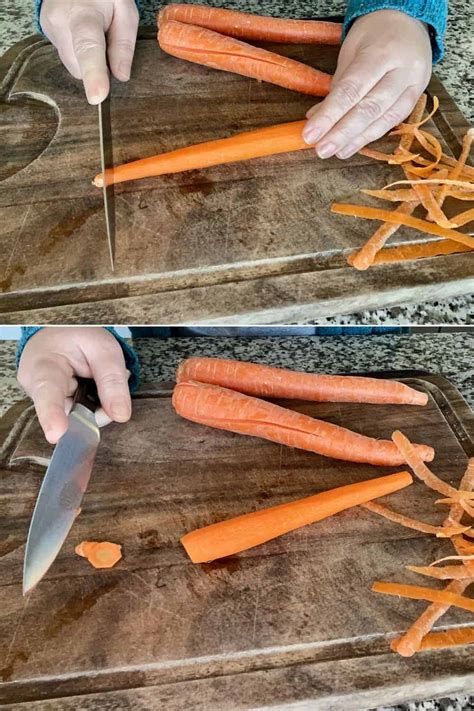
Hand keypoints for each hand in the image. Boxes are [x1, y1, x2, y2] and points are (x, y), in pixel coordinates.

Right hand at [18, 328, 131, 443]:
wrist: (61, 330)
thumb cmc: (77, 334)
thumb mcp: (103, 348)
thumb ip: (112, 381)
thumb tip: (120, 416)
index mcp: (43, 366)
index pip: (47, 393)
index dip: (52, 416)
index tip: (56, 434)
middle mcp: (35, 387)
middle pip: (71, 413)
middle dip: (96, 406)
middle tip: (103, 378)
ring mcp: (42, 399)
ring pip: (76, 417)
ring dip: (93, 403)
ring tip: (92, 377)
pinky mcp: (51, 405)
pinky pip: (76, 414)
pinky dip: (88, 404)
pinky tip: (87, 386)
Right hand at [40, 0, 138, 103]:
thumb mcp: (125, 10)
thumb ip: (123, 44)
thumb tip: (120, 76)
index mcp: (83, 15)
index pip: (88, 48)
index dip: (94, 75)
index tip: (98, 97)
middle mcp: (60, 22)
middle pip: (80, 67)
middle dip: (98, 66)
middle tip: (106, 41)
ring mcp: (49, 28)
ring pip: (73, 66)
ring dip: (87, 59)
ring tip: (94, 33)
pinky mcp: (46, 32)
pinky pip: (67, 57)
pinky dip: (78, 53)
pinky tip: (82, 34)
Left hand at [303, 10, 431, 158]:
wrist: (409, 21)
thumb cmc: (375, 35)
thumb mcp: (352, 49)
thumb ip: (338, 85)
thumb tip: (316, 118)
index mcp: (382, 52)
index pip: (351, 89)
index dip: (329, 115)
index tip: (310, 134)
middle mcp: (402, 70)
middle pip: (369, 109)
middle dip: (342, 133)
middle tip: (321, 150)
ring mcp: (414, 85)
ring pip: (384, 119)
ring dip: (356, 140)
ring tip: (335, 152)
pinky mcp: (417, 97)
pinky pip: (393, 121)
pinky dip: (370, 136)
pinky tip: (352, 146)